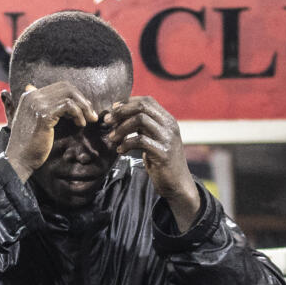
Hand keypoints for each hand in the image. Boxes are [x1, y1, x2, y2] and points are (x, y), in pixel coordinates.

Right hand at [4, 80, 102, 179]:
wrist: (20, 159)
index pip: (60, 86)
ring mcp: (37, 104)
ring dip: (83, 107)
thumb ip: (47, 109)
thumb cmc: (30, 144)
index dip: (75, 97)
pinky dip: (78, 114)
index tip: (84, 110)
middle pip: (66, 88)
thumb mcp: (37, 122)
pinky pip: (69, 106)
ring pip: (69, 96)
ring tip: (88, 120)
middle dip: (82, 100)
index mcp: (30, 94)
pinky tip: (80, 124)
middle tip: (91, 114)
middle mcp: (32, 95)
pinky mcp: (43, 114)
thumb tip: (67, 104)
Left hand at [105, 97, 200, 227]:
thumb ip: (143, 127)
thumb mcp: (154, 138)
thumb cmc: (161, 161)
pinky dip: (126, 144)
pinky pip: (140, 141)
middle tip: (108, 121)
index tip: (113, 109)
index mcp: (168, 119)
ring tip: (112, 137)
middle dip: (121, 112)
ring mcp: (167, 138)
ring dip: (121, 128)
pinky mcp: (163, 153)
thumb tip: (120, 115)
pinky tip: (120, 150)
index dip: (127, 102)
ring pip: (140, 120)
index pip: (147, 100)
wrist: (177, 184)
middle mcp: (169, 125)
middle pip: (142, 107)